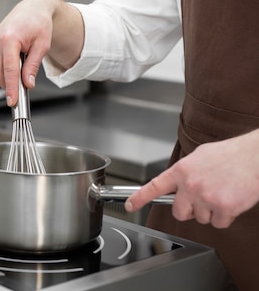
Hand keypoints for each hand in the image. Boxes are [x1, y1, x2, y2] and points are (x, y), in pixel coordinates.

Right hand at [0, 0, 83, 105]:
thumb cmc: (39, 24)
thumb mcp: (42, 45)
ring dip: (7, 77)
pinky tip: (16, 64)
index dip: (11, 87)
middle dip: (8, 86)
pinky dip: (5, 70)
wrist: (31, 9)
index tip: (13, 101)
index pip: (9, 69)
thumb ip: (33, 66)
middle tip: (21, 94)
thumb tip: (27, 83)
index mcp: (10, 38)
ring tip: (23, 71)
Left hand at [125, 129, 258, 227]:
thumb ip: (184, 171)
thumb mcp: (199, 156)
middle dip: (188, 210)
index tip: (130, 206)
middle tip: (200, 200)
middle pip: (178, 212)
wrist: (254, 156)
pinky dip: (225, 217)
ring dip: (210, 211)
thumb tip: (177, 182)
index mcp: (181, 171)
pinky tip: (230, 201)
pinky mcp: (223, 208)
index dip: (139, 198)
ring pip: (201, 219)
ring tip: (221, 193)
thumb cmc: (229, 155)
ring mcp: (206, 198)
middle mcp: (190, 185)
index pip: (154, 187)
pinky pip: (219, 223)